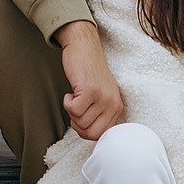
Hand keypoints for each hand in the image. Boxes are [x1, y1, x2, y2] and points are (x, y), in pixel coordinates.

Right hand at [57, 21, 124, 139]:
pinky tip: (71, 92)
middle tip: (75, 109)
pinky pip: (73, 110)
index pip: (101, 135)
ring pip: (80, 122)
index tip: (81, 117)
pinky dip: (67, 103)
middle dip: (77, 126)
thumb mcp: (101, 96)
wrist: (84, 48)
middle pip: (90, 133)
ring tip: (74, 97)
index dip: (85, 130)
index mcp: (117, 107)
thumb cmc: (88, 73)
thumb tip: (91, 136)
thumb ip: (100, 114)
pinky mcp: (90, 90)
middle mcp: (113, 103)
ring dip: (71, 112)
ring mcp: (102, 97)